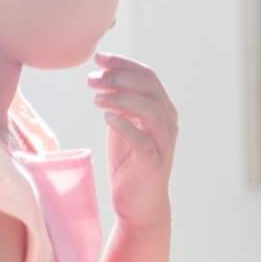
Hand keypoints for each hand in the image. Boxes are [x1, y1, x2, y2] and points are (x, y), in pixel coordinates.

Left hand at [90, 54, 179, 227]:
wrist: (140, 203)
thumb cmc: (130, 163)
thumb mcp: (124, 126)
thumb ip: (121, 104)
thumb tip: (106, 78)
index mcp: (162, 111)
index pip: (148, 77)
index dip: (124, 64)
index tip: (98, 58)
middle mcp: (168, 123)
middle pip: (150, 88)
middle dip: (119, 78)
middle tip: (92, 79)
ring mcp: (163, 143)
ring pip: (150, 109)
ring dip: (121, 98)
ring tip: (96, 98)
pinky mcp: (153, 162)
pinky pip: (142, 139)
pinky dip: (124, 124)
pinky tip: (106, 118)